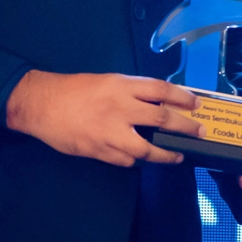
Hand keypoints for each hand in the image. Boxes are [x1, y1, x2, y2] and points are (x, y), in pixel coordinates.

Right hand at [4, 71, 200, 167]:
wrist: (42, 104)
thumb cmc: (73, 90)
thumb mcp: (106, 82)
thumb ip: (130, 92)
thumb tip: (157, 102)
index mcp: (121, 86)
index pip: (161, 90)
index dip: (183, 97)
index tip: (196, 104)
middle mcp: (120, 108)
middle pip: (161, 118)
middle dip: (185, 127)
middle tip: (199, 132)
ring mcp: (110, 132)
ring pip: (147, 148)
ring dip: (166, 154)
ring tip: (178, 155)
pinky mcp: (99, 150)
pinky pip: (125, 160)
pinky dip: (135, 159)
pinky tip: (139, 158)